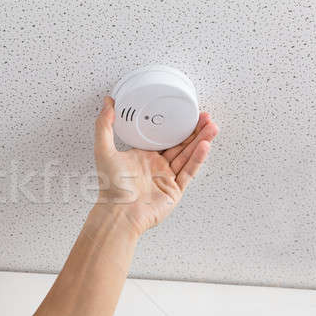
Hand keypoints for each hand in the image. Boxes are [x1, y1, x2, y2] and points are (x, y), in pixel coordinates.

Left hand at [93, 96, 218, 235]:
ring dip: (200, 141)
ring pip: (188, 155)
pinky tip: (205, 146)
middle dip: (194, 130)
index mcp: (142, 156)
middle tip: (205, 116)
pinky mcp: (174, 190)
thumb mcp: (103, 149)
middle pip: (180, 144)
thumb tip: (107, 103)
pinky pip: (189, 172)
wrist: (118, 212)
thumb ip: (104, 126)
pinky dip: (197, 159)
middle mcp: (156, 166)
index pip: (163, 136)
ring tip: (212, 126)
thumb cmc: (110, 186)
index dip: (175, 124)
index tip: (184, 111)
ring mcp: (166, 178)